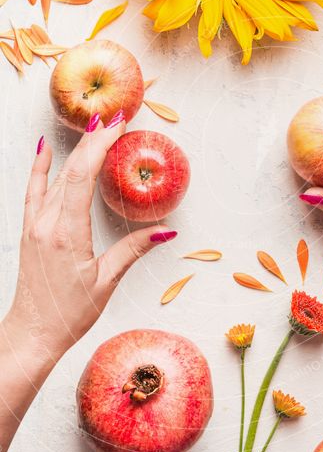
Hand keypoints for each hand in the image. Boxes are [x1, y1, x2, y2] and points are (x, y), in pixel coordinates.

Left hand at [6, 115, 176, 362]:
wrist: (32, 333)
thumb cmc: (68, 313)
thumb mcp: (106, 281)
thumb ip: (133, 250)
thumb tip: (164, 231)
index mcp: (67, 233)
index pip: (83, 175)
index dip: (101, 145)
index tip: (118, 124)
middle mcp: (47, 223)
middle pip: (71, 169)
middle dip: (95, 140)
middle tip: (116, 118)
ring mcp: (35, 225)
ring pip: (56, 177)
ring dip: (77, 150)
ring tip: (95, 127)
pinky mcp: (29, 230)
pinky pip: (35, 190)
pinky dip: (41, 167)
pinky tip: (45, 149)